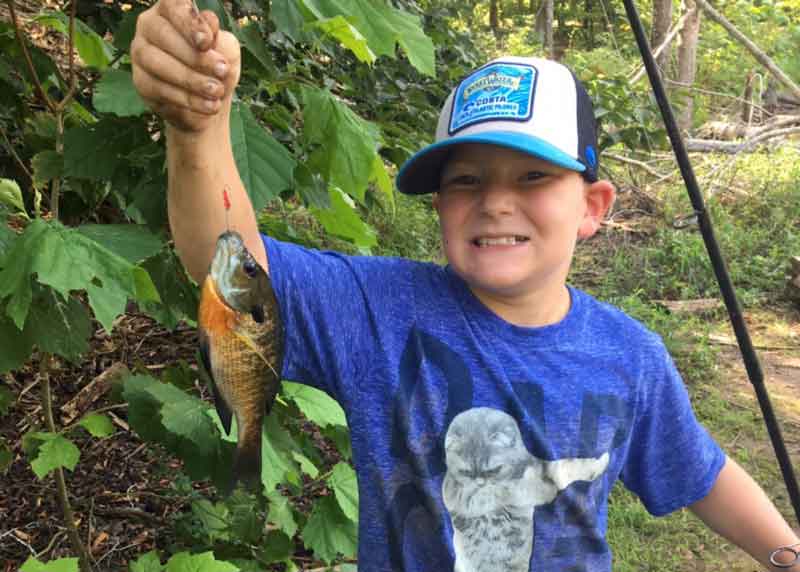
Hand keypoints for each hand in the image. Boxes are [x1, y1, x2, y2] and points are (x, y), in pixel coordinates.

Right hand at [131, 0, 240, 132]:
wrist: (210, 102)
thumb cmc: (217, 67)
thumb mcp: (227, 50)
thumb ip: (219, 38)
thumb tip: (209, 23)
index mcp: (171, 10)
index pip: (173, 5)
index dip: (188, 22)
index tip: (207, 42)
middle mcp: (149, 26)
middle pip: (163, 34)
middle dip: (195, 56)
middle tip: (222, 71)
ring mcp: (140, 52)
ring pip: (157, 62)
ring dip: (191, 79)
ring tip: (217, 91)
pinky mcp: (140, 81)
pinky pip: (158, 88)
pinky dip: (187, 99)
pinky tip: (208, 106)